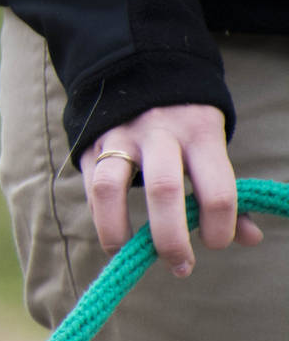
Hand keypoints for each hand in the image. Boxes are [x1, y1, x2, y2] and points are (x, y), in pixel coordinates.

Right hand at [79, 104, 263, 276]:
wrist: (139, 74)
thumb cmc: (186, 125)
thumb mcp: (211, 146)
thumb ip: (226, 191)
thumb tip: (249, 238)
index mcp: (200, 133)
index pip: (217, 188)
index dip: (220, 226)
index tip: (214, 243)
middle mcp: (160, 133)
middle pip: (165, 190)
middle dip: (171, 239)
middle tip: (180, 266)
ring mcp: (120, 137)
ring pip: (111, 188)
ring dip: (117, 231)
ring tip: (126, 255)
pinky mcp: (90, 146)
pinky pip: (91, 188)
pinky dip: (101, 217)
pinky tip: (114, 234)